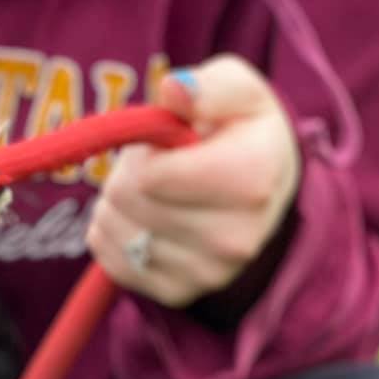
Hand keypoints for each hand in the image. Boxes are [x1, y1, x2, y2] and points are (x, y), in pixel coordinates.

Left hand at [87, 57, 301, 307]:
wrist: (266, 194)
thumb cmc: (244, 133)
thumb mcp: (239, 90)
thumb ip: (209, 85)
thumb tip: (172, 90)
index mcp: (251, 180)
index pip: (150, 176)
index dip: (146, 151)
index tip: (167, 145)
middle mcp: (234, 238)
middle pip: (127, 201)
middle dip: (128, 174)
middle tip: (156, 166)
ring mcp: (206, 273)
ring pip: (113, 230)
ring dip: (117, 203)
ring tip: (151, 191)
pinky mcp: (178, 293)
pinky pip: (111, 261)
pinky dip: (113, 235)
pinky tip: (141, 219)